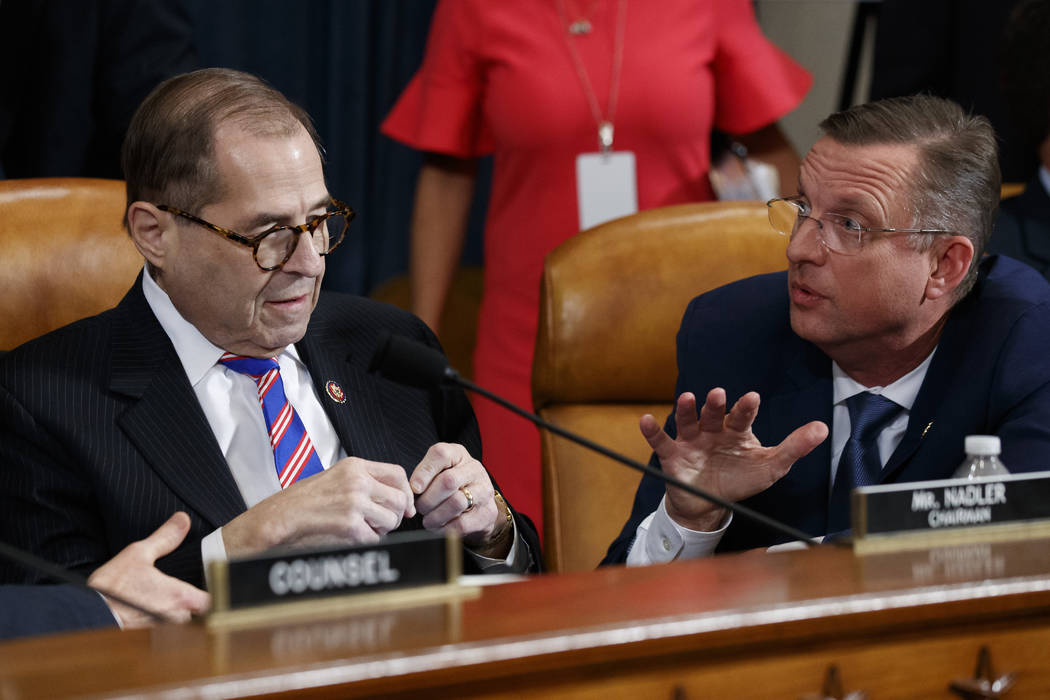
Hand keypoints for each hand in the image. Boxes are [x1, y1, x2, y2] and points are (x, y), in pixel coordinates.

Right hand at [87, 512, 209, 627]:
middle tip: (168, 593)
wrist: (83, 617)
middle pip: (193, 614)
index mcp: (179, 597)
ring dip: (169, 616)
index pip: (210, 601)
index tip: (202, 587)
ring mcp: (161, 633)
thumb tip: (183, 521)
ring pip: (176, 625)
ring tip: (153, 603)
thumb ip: (165, 539)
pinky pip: (159, 634)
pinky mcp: (145, 642)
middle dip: (184, 605)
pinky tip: (142, 615)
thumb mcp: (137, 555)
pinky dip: (154, 625)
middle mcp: (175, 618)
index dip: (209, 595)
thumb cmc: (111, 588)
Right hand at [221, 457, 415, 556]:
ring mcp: (355, 503)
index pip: (398, 474)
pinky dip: (368, 541)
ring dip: (382, 530)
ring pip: (391, 520)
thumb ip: (364, 481)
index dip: (406, 492)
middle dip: (396, 515)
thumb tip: (397, 497)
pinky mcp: (350, 526)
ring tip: (364, 529)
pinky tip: (352, 536)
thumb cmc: (304, 500)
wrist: (280, 517)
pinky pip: (375, 538)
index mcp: (355, 466)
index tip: (405, 505)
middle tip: (384, 523)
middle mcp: (358, 482)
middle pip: (399, 499)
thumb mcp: (335, 477)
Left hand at [410, 443, 510, 556]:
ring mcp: (484, 491)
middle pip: (448, 481)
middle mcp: (474, 469)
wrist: (478, 504)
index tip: (414, 488)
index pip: (441, 454)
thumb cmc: (451, 485)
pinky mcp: (487, 513)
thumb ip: (424, 475)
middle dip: (428, 499)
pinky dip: (444, 528)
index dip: (424, 472)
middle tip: (420, 508)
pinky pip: (462, 523)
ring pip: (456, 502)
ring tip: (428, 520)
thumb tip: (412, 489)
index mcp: (459, 454)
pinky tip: (438, 527)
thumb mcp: (438, 472)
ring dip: (435, 515)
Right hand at [641, 389, 826, 530]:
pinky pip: (661, 441)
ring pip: (688, 421)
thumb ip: (794, 447)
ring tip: (688, 398)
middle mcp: (713, 431)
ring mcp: (692, 441)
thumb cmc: (741, 479)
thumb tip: (823, 428)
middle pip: (714, 414)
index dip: (745, 407)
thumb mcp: (771, 466)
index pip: (742, 416)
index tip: (752, 397)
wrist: (709, 506)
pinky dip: (652, 431)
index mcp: (737, 432)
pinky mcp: (673, 455)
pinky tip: (646, 421)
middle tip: (718, 394)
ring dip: (687, 409)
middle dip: (715, 405)